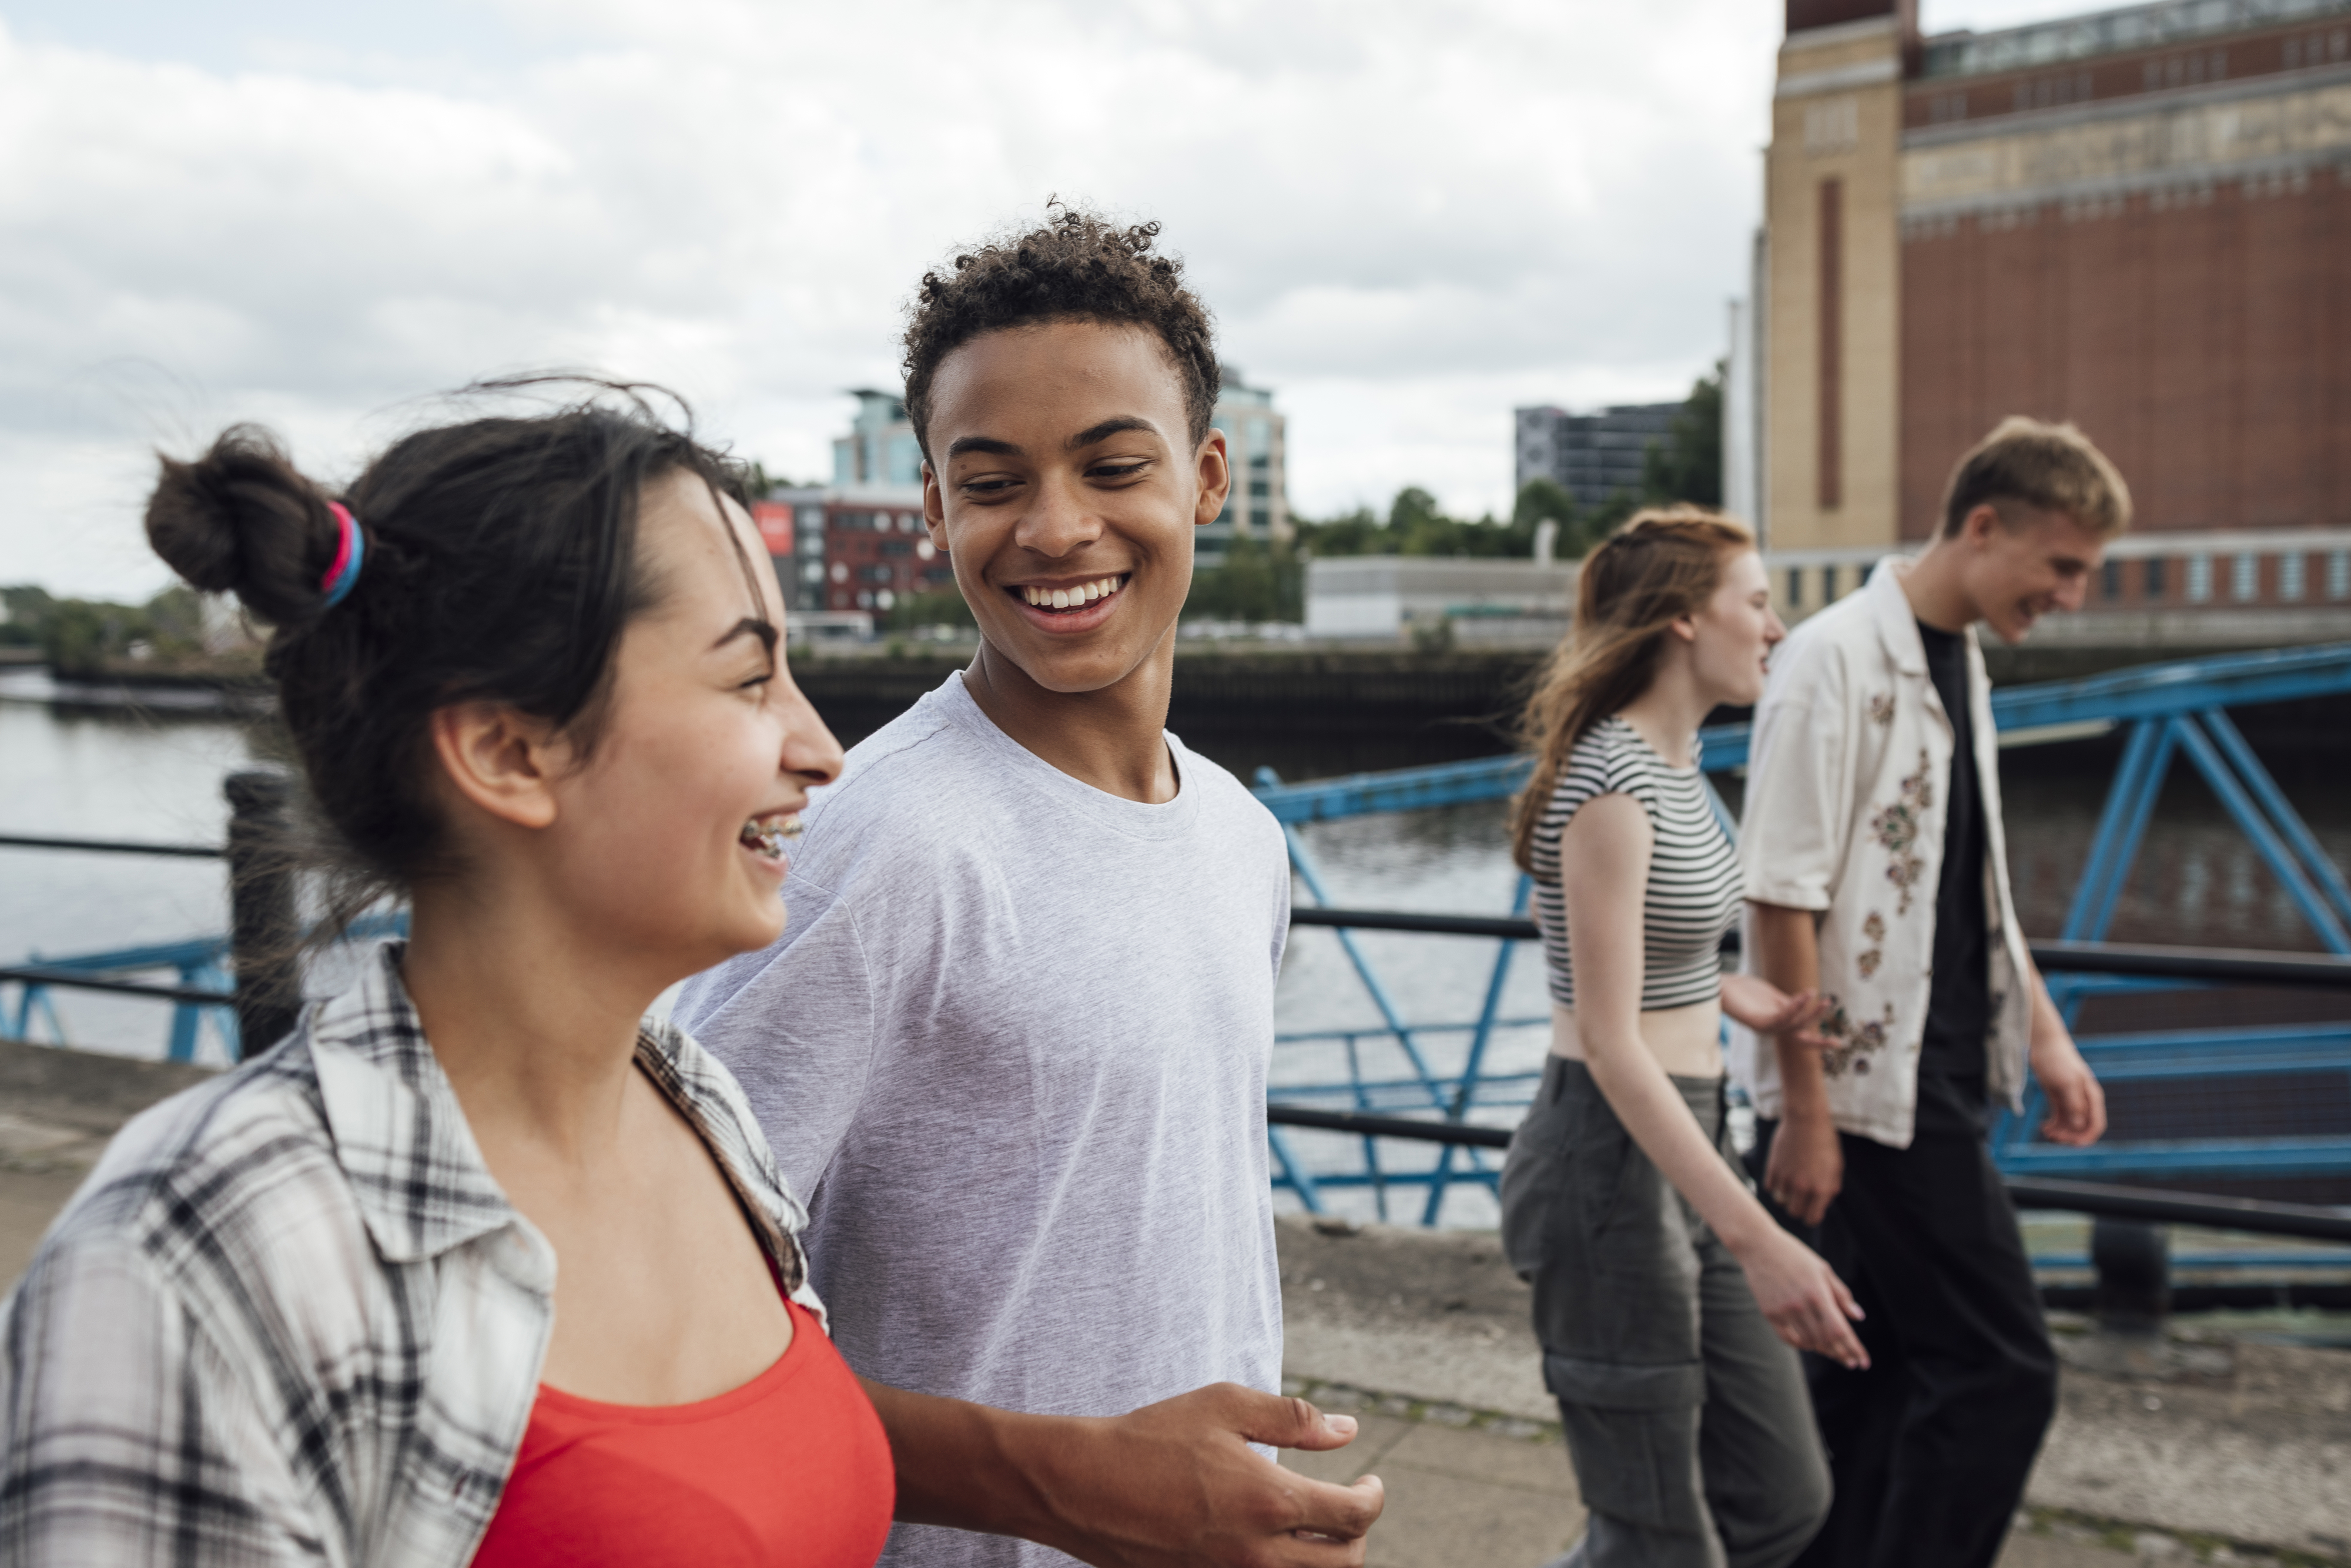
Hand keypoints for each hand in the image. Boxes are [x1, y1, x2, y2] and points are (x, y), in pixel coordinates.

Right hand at [1032, 1384, 1384, 1567]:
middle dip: (1360, 1536)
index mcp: (1269, 1500)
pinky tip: (1275, 1544)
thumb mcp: (1223, 1405)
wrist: (1082, 1486)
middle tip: (1350, 1507)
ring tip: (1318, 1530)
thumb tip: (1349, 1431)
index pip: (1354, 1515)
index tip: (1369, 1481)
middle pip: (1344, 1564)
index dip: (1373, 1497)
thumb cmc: (1152, 1436)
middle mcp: (1257, 1552)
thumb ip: (1293, 1418)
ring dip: (1327, 1560)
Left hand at [1720, 973, 1831, 1049]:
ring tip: (1824, 1000)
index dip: (1818, 1039)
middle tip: (1838, 1043)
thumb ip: (1787, 1003)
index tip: (1837, 1043)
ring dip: (1810, 1013)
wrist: (1718, 985)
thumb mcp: (1770, 996)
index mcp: (1776, 1023)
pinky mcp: (1756, 1022)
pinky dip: (1795, 1007)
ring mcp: (1764, 1027)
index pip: (1800, 1033)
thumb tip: (1804, 1003)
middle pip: (1800, 1038)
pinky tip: (1806, 995)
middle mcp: (1771, 1029)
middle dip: (1818, 1042)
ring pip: (1794, 1025)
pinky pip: (1780, 1017)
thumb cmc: (1742, 989)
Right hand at [1731, 1225, 1868, 1369]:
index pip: (1840, 1331)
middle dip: (1842, 1355)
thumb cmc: (1795, 1255)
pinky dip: (1801, 1345)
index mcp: (1818, 1294)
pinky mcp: (1770, 1314)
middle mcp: (1801, 1306)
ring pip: (1808, 1342)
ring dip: (1823, 1351)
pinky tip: (1810, 1345)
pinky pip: (1788, 1338)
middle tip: (1851, 1363)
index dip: (1854, 1349)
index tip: (1863, 1362)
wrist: (1758, 1246)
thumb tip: (1859, 1317)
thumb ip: (1841, 1294)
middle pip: (1826, 1341)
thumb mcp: (1823, 1269)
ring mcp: (1784, 1311)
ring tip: (1833, 1353)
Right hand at [1763, 1111, 1841, 1226]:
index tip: (1810, 1211)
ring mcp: (1786, 1179)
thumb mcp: (1836, 1166)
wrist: (1806, 1120)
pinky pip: (1770, 1187)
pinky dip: (1774, 1184)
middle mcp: (1803, 1188)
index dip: (1811, 1217)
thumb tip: (1823, 1202)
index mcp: (1822, 1189)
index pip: (1812, 1218)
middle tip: (1799, 1198)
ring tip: (1790, 1183)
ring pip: (1780, 1200)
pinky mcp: (1773, 1169)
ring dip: (1785, 1195)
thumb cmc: (1825, 1141)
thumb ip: (1830, 1187)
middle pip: (1794, 1212)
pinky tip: (1781, 1174)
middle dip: (1797, 1207)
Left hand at [2031, 1032, 2106, 1146]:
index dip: (2087, 1137)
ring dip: (2060, 1132)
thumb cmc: (2058, 1060)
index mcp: (2092, 1097)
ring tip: (2046, 1132)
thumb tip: (2079, 1125)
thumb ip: (2075, 1103)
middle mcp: (2084, 1101)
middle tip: (2053, 1137)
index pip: (2097, 1124)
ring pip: (2070, 1125)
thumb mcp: (2067, 1082)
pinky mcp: (2059, 1099)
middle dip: (2069, 1136)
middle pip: (2082, 1128)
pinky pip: (2060, 1119)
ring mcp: (2071, 1100)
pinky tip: (2043, 1128)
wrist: (2044, 1045)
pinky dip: (2053, 1126)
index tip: (2073, 1145)